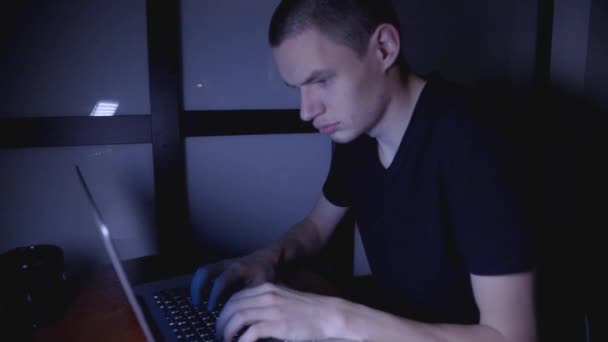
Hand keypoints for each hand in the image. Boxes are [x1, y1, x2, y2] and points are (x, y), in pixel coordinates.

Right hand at [190, 249, 278, 310]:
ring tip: (197, 303)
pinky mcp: (219, 266)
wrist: (266, 258)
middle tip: (197, 305)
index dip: (214, 296)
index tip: (211, 308)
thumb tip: (237, 314)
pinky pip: (204, 273)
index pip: (220, 281)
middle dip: (197, 288)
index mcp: (238, 268)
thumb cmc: (265, 273)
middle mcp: (227, 264)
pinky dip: (199, 284)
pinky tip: (201, 298)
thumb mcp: (261, 286)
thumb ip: (249, 297)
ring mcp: (221, 264)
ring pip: (202, 271)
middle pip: (204, 271)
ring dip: (196, 286)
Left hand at [216, 282, 343, 341]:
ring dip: (226, 333)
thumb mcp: (284, 301)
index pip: (235, 298)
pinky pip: (251, 333)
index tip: (220, 326)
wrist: (330, 315)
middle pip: (232, 307)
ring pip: (237, 318)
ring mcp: (272, 309)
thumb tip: (249, 318)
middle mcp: (267, 296)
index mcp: (267, 289)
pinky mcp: (279, 324)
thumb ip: (267, 305)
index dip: (223, 313)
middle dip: (220, 323)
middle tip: (218, 336)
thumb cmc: (308, 311)